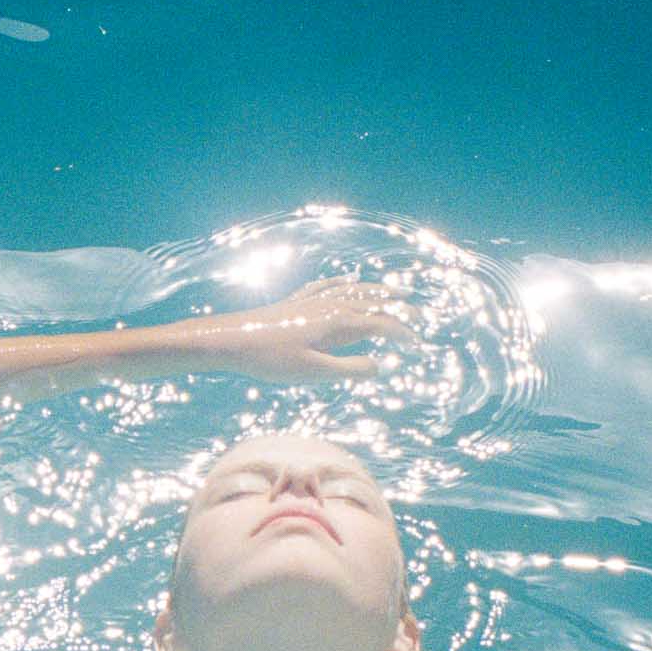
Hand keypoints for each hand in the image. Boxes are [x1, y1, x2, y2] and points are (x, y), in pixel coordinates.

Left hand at [194, 278, 426, 383]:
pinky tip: (348, 278)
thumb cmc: (271, 359)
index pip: (380, 325)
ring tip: (397, 291)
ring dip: (378, 291)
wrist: (232, 340)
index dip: (401, 334)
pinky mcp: (296, 303)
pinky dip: (343, 282)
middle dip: (397, 307)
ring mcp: (312, 302)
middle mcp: (329, 307)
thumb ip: (349, 370)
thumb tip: (380, 366)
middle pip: (372, 303)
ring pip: (353, 291)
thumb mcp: (313, 372)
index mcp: (337, 323)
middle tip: (419, 312)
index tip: (417, 345)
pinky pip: (327, 287)